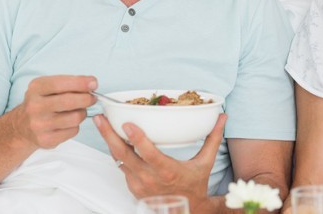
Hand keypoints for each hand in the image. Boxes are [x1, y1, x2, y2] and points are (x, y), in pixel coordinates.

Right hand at [12, 75, 97, 149]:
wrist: (22, 127)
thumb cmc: (42, 103)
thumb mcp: (48, 87)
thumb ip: (69, 83)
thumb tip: (92, 83)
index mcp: (36, 88)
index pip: (60, 84)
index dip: (81, 83)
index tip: (93, 83)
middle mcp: (35, 106)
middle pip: (70, 101)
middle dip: (87, 99)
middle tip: (92, 98)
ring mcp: (39, 125)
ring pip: (75, 117)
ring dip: (82, 113)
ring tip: (77, 111)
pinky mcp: (46, 140)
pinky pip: (73, 131)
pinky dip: (75, 126)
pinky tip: (67, 123)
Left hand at [95, 112, 226, 211]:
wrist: (187, 211)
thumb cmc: (195, 185)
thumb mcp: (206, 162)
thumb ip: (212, 138)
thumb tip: (222, 117)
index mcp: (168, 171)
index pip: (149, 154)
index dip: (137, 139)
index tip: (128, 124)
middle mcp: (150, 179)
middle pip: (123, 155)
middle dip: (109, 135)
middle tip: (100, 118)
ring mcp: (138, 185)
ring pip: (118, 160)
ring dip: (109, 142)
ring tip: (102, 124)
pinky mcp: (132, 188)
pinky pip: (121, 167)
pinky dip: (117, 153)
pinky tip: (113, 139)